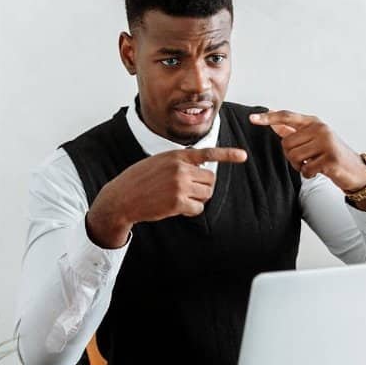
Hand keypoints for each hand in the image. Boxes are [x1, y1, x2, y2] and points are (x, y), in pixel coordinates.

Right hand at [85, 147, 247, 247]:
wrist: (122, 197)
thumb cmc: (139, 180)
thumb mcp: (158, 161)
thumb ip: (179, 162)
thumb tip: (200, 169)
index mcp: (176, 155)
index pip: (207, 153)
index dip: (227, 154)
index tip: (243, 155)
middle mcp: (180, 168)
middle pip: (210, 179)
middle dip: (203, 187)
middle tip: (188, 191)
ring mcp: (180, 185)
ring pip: (206, 194)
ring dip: (197, 199)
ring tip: (179, 198)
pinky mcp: (178, 202)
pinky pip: (198, 209)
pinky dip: (191, 211)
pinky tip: (176, 208)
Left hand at [248, 110, 365, 192]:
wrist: (355, 170)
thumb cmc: (330, 154)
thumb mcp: (313, 139)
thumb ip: (293, 131)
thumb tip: (272, 121)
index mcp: (314, 122)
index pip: (287, 117)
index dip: (269, 118)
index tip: (252, 118)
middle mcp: (320, 129)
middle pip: (286, 143)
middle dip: (291, 156)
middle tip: (305, 159)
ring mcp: (327, 143)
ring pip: (294, 156)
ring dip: (299, 166)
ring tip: (312, 164)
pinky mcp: (330, 159)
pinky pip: (305, 169)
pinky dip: (308, 174)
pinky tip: (318, 171)